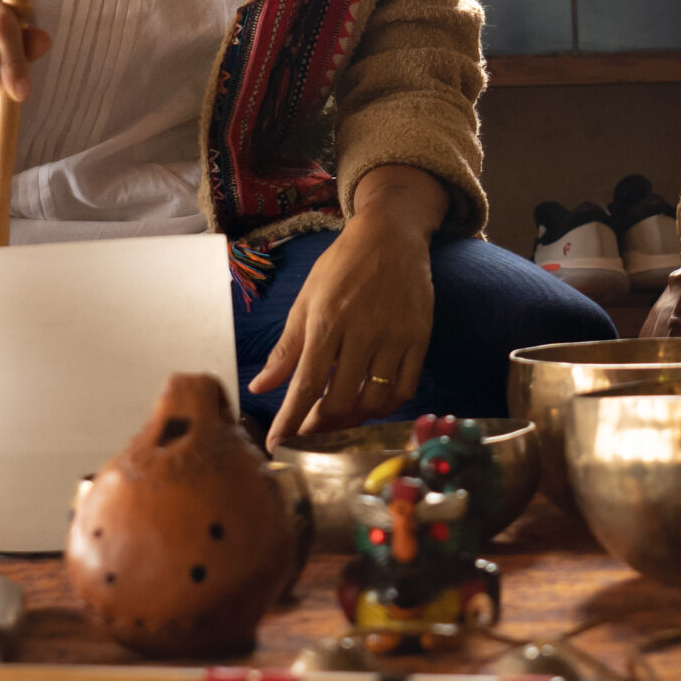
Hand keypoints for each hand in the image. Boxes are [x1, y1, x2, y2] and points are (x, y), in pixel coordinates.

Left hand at [249, 165, 448, 449]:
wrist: (392, 236)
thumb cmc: (342, 266)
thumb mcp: (306, 300)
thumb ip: (286, 348)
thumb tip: (261, 388)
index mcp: (327, 321)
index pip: (306, 384)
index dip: (290, 420)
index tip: (277, 444)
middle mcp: (362, 332)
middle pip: (340, 399)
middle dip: (319, 425)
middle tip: (307, 429)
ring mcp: (394, 337)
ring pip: (373, 399)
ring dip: (352, 418)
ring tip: (336, 417)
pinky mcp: (419, 339)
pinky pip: (404, 388)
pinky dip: (386, 406)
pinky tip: (370, 404)